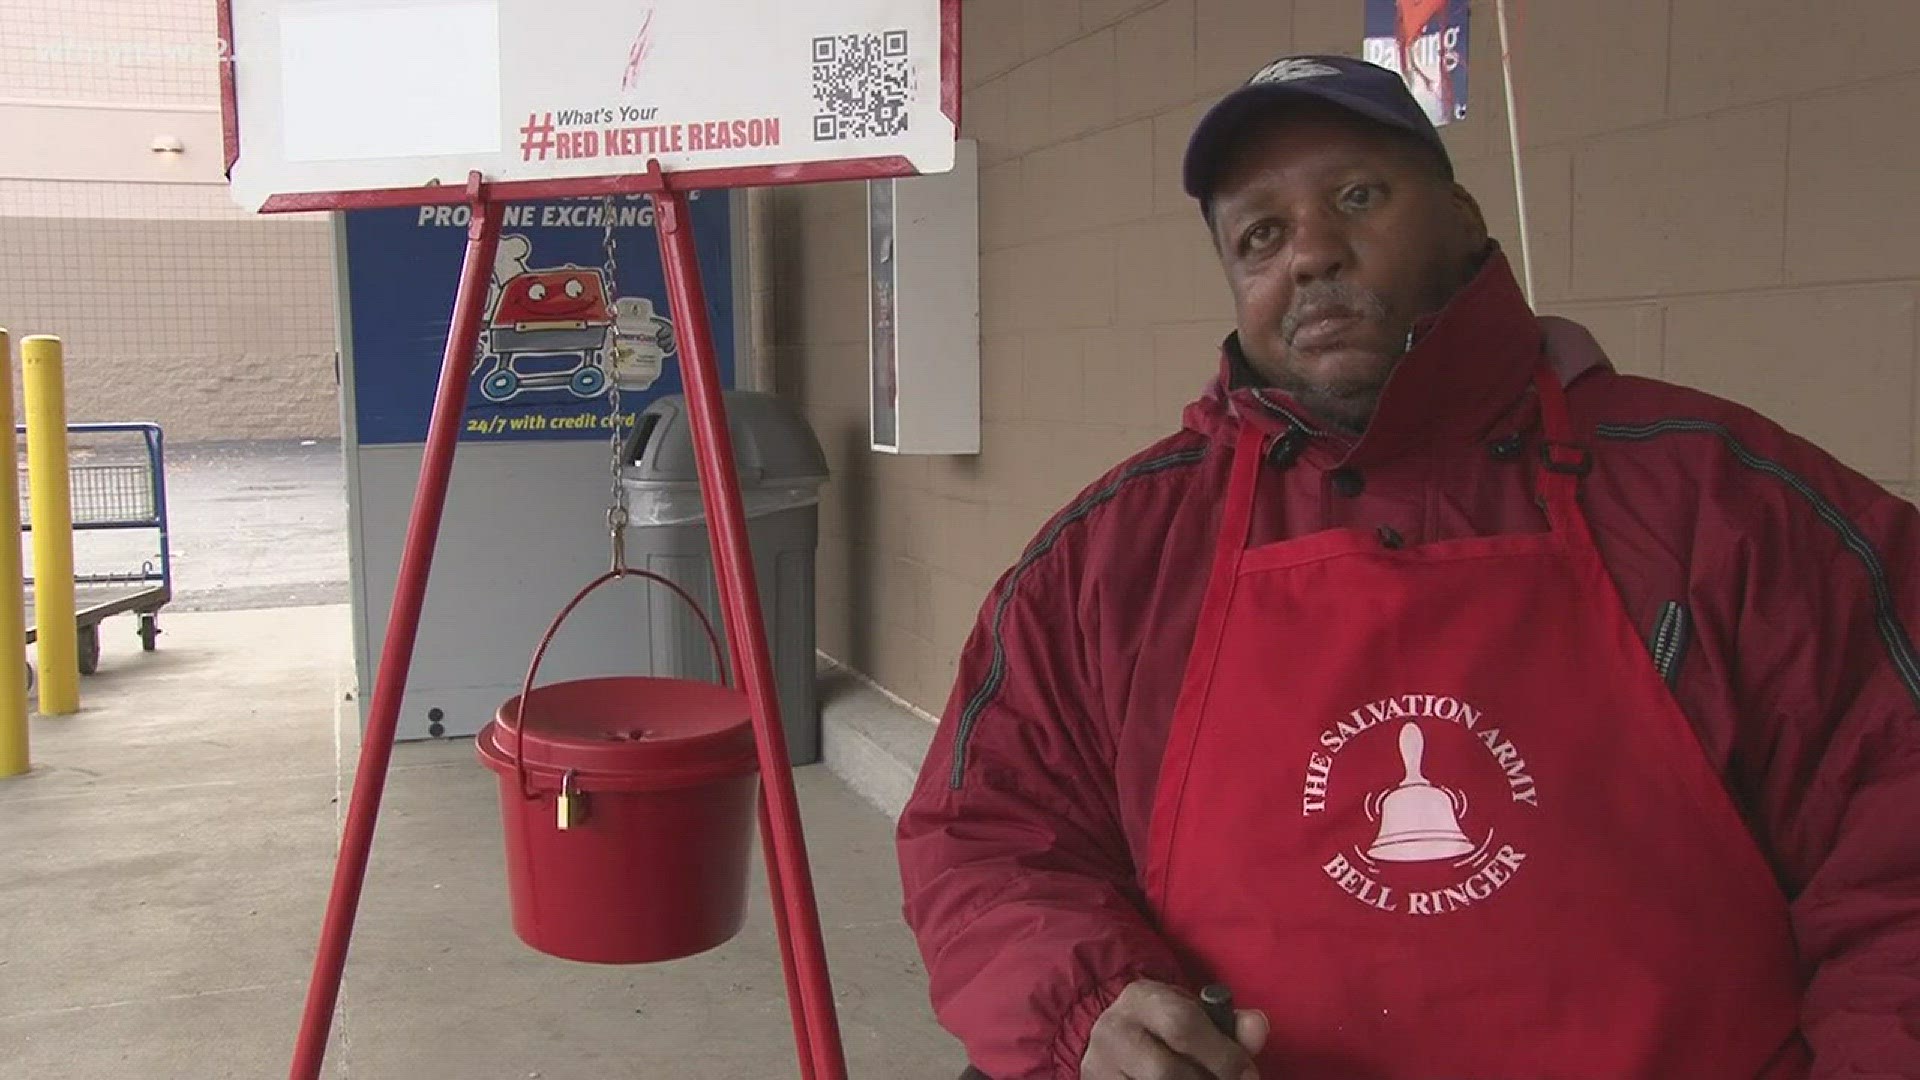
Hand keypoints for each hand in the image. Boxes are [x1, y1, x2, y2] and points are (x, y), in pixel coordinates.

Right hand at [1081, 979, 1268, 1078]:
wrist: (1116, 1040)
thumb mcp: (1194, 1016)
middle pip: (1166, 1071)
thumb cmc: (1166, 1029)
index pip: (1182, 1025)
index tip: (1248, 1075)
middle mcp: (1114, 1030)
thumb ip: (1230, 1024)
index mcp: (1141, 998)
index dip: (1222, 1055)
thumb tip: (1258, 1027)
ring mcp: (1101, 1066)